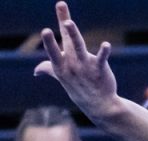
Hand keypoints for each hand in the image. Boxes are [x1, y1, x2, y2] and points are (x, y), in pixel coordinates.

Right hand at [35, 4, 120, 118]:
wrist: (99, 106)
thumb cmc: (79, 89)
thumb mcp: (61, 78)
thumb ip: (49, 70)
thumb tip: (36, 71)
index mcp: (61, 65)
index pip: (53, 50)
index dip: (49, 40)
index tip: (46, 30)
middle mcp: (72, 64)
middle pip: (67, 44)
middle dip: (64, 32)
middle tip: (62, 21)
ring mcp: (86, 66)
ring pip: (79, 47)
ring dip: (73, 34)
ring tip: (68, 22)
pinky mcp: (100, 68)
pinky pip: (102, 59)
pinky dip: (104, 51)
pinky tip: (106, 45)